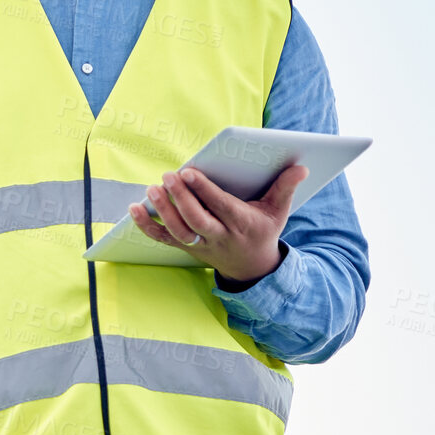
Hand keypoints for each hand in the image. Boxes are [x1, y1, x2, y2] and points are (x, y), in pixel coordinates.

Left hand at [129, 164, 307, 286]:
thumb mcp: (278, 212)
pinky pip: (163, 239)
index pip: (220, 206)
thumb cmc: (263, 231)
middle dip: (181, 198)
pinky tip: (133, 208)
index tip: (190, 171)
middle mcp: (219, 236)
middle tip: (168, 175)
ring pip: (179, 231)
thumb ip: (286, 188)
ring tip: (153, 188)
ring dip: (163, 210)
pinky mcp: (186, 248)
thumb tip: (301, 167)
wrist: (252, 267)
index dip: (204, 190)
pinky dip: (146, 225)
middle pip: (196, 220)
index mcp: (241, 224)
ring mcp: (201, 244)